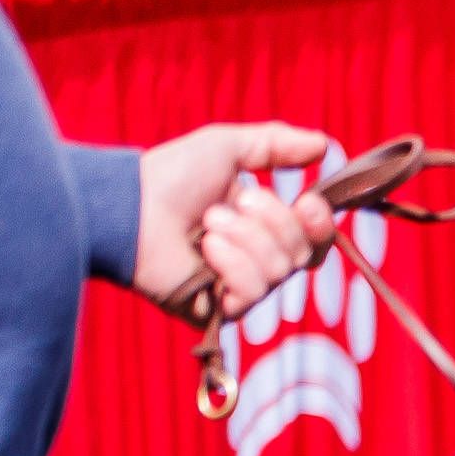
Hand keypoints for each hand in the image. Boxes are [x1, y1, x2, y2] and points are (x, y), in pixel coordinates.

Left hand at [133, 123, 338, 323]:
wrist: (130, 205)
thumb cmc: (170, 176)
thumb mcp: (226, 146)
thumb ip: (276, 143)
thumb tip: (324, 144)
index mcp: (264, 228)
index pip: (317, 240)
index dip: (320, 224)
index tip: (306, 202)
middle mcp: (258, 262)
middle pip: (303, 255)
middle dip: (272, 222)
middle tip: (233, 203)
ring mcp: (239, 289)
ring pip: (279, 272)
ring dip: (245, 239)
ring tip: (207, 224)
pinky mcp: (220, 311)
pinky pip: (252, 294)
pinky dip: (232, 265)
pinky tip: (205, 250)